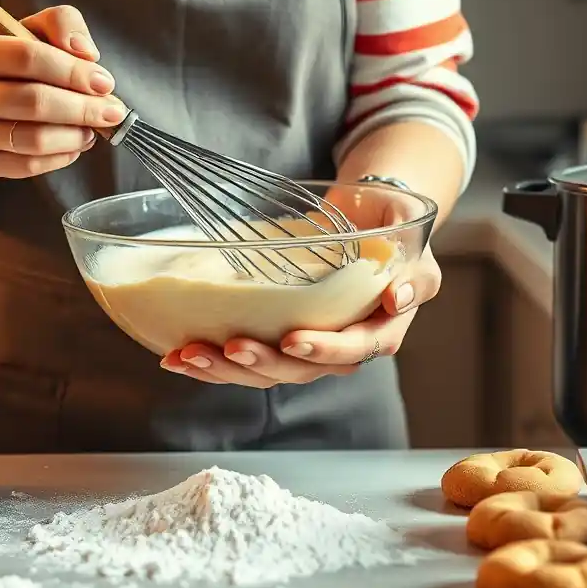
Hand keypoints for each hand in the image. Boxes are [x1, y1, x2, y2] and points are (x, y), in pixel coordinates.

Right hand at [0, 5, 126, 178]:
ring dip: (75, 135)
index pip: (28, 57)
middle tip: (112, 111)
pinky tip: (74, 144)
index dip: (73, 71)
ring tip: (93, 128)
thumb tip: (85, 52)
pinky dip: (62, 156)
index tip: (104, 82)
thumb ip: (62, 23)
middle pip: (35, 101)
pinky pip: (29, 166)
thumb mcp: (34, 30)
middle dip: (83, 108)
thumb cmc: (14, 65)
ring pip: (35, 139)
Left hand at [161, 185, 441, 387]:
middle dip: (264, 363)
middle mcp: (347, 342)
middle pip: (306, 369)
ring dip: (227, 370)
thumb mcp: (407, 225)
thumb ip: (408, 254)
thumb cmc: (387, 217)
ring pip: (271, 372)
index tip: (293, 339)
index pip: (359, 348)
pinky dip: (213, 362)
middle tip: (232, 347)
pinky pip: (248, 360)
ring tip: (189, 355)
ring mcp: (310, 344)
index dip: (327, 349)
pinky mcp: (278, 339)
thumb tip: (397, 296)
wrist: (365, 215)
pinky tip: (178, 356)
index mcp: (383, 323)